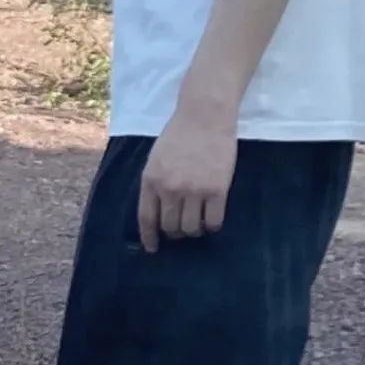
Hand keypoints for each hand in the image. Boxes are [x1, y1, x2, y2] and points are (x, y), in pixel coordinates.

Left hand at [137, 106, 236, 252]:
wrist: (205, 115)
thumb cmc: (180, 134)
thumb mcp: (156, 158)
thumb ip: (155, 183)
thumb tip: (158, 213)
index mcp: (151, 180)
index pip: (147, 219)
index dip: (149, 238)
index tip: (153, 248)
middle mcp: (170, 189)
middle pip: (170, 227)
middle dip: (175, 233)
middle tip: (182, 228)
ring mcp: (194, 190)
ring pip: (191, 229)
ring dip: (194, 231)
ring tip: (198, 223)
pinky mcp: (217, 190)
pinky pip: (214, 222)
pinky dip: (212, 226)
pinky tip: (212, 219)